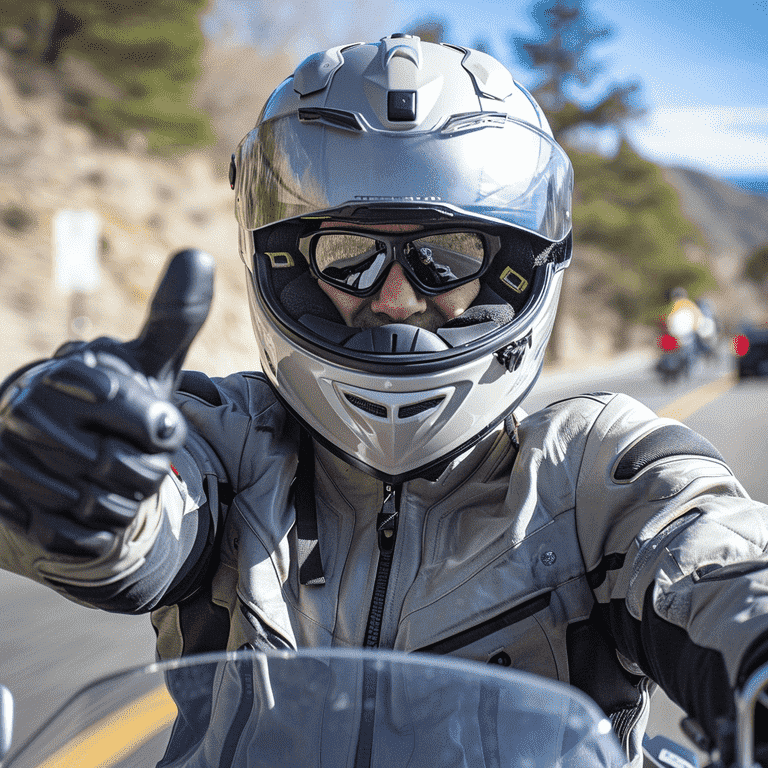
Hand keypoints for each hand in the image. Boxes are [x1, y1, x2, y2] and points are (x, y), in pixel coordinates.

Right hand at [0, 249, 213, 557]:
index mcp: (69, 376)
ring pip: (106, 509)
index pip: (143, 419)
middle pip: (127, 471)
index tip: (157, 423)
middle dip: (145, 469)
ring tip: (109, 474)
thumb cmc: (114, 396)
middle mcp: (29, 414)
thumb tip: (198, 257)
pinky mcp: (6, 506)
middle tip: (131, 452)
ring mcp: (12, 462)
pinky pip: (78, 539)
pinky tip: (89, 506)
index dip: (159, 428)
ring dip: (124, 501)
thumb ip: (174, 318)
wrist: (55, 436)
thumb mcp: (148, 360)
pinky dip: (98, 532)